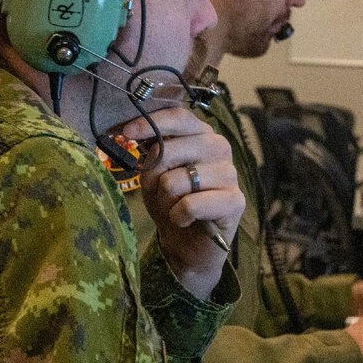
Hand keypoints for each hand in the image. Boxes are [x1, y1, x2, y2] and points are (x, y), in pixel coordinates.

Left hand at [123, 107, 243, 298]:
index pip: (180, 117)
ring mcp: (230, 174)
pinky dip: (179, 216)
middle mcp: (219, 148)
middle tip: (158, 192)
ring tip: (174, 207)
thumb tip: (132, 134)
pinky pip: (191, 204)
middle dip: (153, 175)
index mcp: (201, 135)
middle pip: (171, 149)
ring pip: (176, 180)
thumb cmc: (171, 203)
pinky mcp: (235, 201)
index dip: (152, 122)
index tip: (127, 132)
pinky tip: (184, 220)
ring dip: (165, 199)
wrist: (189, 245)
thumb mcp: (154, 175)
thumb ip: (151, 154)